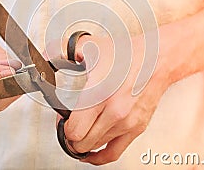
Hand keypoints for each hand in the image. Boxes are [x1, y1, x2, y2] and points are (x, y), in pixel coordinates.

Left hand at [63, 34, 169, 164]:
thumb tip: (44, 56)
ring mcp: (126, 123)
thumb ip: (63, 50)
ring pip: (95, 148)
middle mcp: (114, 113)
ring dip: (84, 142)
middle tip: (69, 124)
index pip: (73, 130)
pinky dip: (99, 156)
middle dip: (70, 136)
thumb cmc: (129, 54)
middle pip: (81, 143)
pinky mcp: (136, 128)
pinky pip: (113, 153)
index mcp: (100, 94)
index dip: (62, 127)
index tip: (62, 118)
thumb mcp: (92, 46)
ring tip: (81, 131)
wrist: (158, 59)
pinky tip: (91, 152)